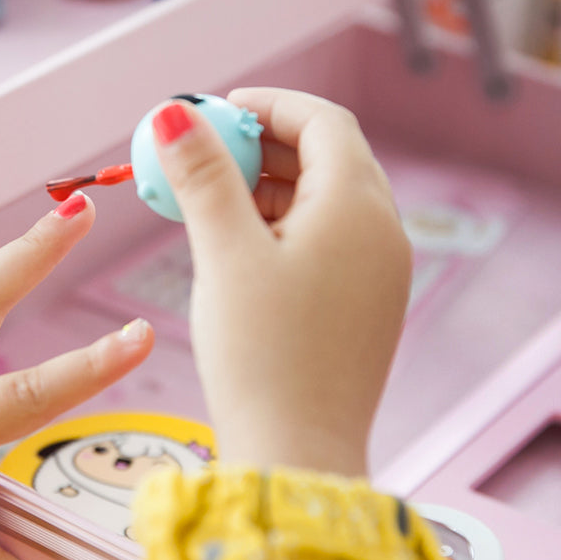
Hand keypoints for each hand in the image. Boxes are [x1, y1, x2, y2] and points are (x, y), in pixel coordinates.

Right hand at [153, 89, 411, 476]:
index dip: (268, 105)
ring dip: (274, 188)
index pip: (323, 121)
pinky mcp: (371, 304)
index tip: (215, 112)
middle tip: (206, 158)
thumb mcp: (225, 253)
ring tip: (213, 205)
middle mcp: (385, 231)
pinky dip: (289, 227)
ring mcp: (383, 270)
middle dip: (266, 146)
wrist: (300, 454)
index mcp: (358, 205)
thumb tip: (175, 112)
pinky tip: (242, 249)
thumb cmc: (262, 354)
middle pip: (329, 157)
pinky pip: (333, 241)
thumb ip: (203, 175)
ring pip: (329, 201)